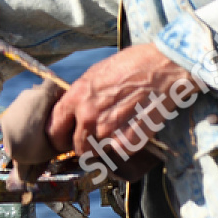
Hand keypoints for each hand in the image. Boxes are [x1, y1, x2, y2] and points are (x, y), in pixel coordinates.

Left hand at [47, 43, 197, 168]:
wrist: (163, 67)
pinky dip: (123, 148)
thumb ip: (81, 95)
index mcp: (77, 96)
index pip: (54, 128)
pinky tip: (130, 133)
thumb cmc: (132, 64)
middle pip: (77, 147)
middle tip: (95, 138)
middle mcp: (88, 115)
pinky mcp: (129, 140)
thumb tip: (74, 111)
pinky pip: (119, 153)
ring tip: (116, 132)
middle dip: (84, 145)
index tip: (66, 138)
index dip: (59, 136)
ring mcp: (109, 130)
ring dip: (104, 147)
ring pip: (98, 152)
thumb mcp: (96, 73)